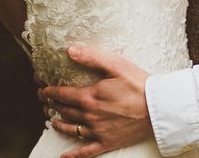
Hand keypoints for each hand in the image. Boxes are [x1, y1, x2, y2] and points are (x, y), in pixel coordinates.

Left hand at [38, 45, 152, 157]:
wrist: (157, 108)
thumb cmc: (138, 83)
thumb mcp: (116, 64)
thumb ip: (91, 57)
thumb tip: (70, 50)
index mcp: (90, 96)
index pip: (62, 94)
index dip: (49, 90)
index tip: (41, 88)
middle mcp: (90, 115)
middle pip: (65, 110)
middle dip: (51, 104)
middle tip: (44, 100)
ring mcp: (97, 131)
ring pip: (71, 129)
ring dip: (59, 123)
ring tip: (52, 119)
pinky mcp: (107, 142)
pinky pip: (86, 152)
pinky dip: (73, 155)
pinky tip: (64, 156)